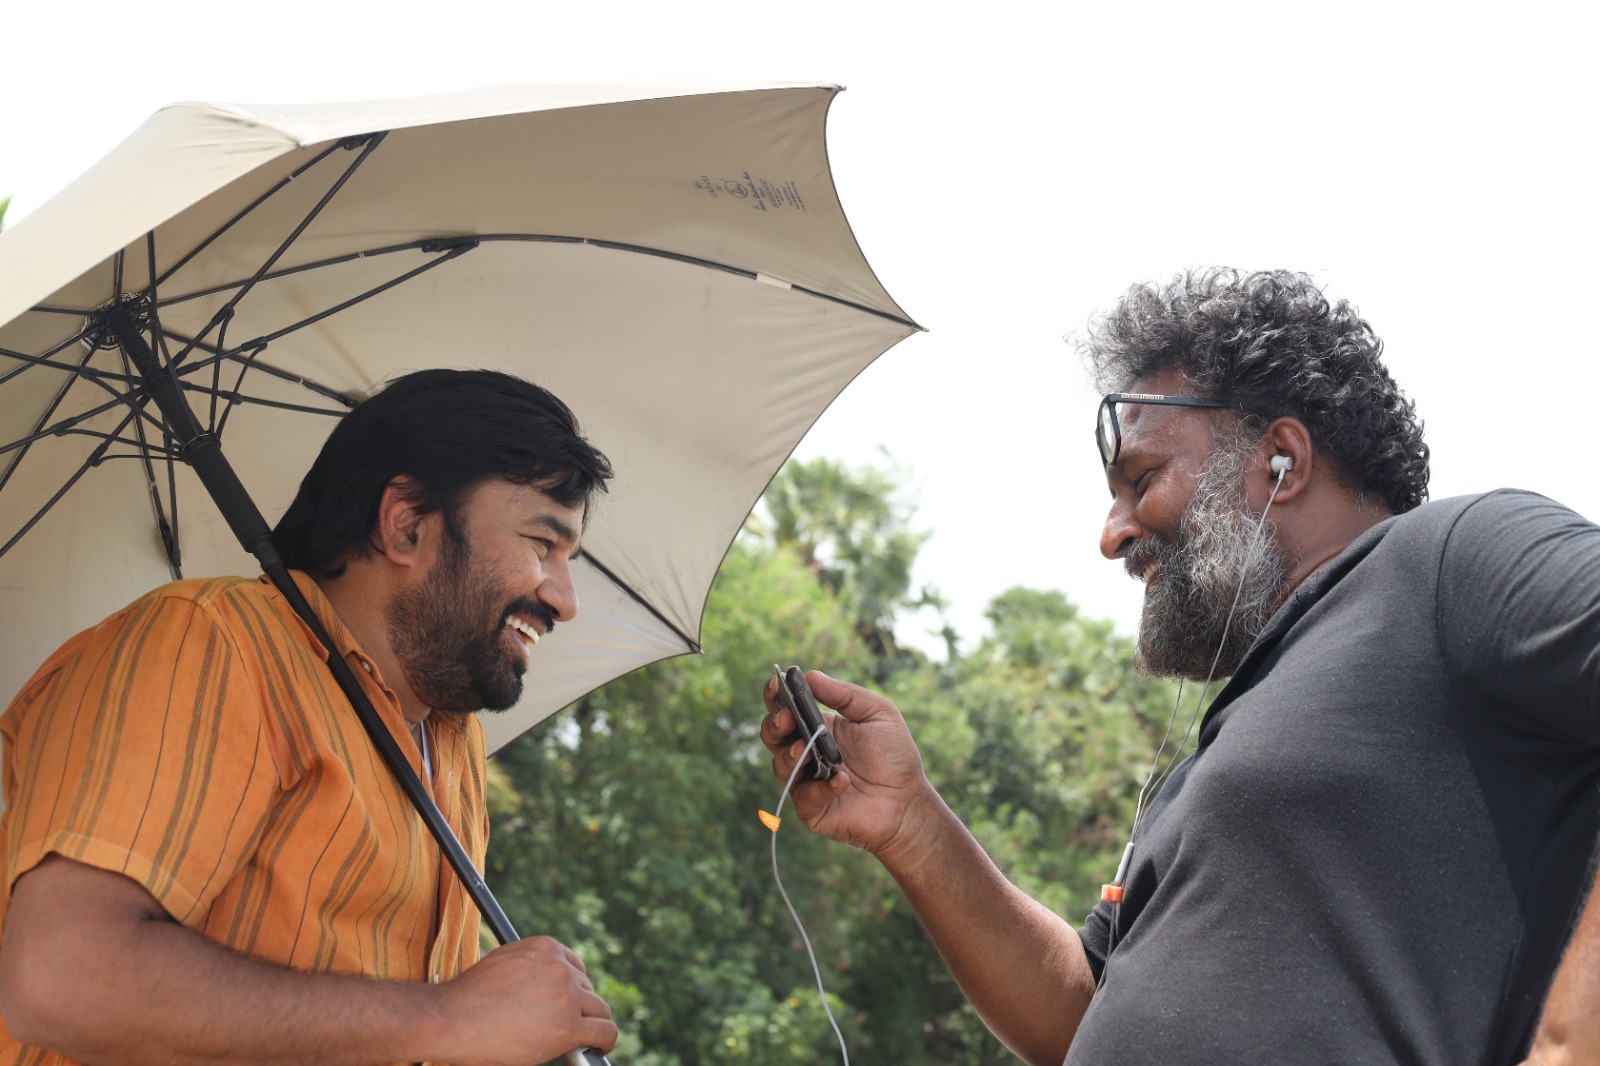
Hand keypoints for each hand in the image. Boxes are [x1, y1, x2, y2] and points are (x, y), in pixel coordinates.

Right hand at [436, 937, 616, 1065]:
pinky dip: (605, 1043)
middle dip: (577, 1009)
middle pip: (587, 990)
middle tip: (561, 1027)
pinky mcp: (568, 1025)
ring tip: (577, 1040)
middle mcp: (560, 966)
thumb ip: (531, 970)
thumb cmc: (469, 999)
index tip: (567, 1003)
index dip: (572, 989)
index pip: (575, 966)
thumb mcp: (504, 965)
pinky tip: (599, 1050)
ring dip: (588, 1025)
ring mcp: (566, 994)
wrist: (452, 1020)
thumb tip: (549, 990)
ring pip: (598, 1011)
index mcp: (545, 947)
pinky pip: (604, 1032)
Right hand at [760, 671, 934, 860]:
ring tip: (804, 749)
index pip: (784, 708)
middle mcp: (805, 753)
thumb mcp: (877, 713)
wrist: (908, 799)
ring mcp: (805, 781)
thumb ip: (845, 695)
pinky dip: (821, 788)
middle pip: (772, 736)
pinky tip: (841, 780)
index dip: (774, 696)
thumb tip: (811, 676)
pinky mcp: (812, 809)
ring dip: (790, 756)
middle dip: (774, 725)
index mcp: (815, 726)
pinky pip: (805, 798)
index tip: (775, 683)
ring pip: (780, 767)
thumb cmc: (894, 755)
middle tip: (787, 718)